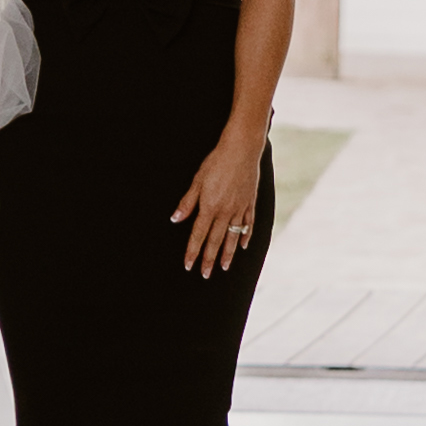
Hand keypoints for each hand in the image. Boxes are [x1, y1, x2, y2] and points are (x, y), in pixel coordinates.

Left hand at [173, 132, 262, 279]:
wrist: (242, 150)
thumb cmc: (216, 162)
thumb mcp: (197, 180)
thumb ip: (187, 202)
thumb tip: (175, 219)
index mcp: (209, 207)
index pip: (198, 235)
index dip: (192, 252)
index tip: (189, 266)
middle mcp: (225, 212)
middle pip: (215, 241)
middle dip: (209, 259)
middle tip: (205, 275)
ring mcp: (239, 209)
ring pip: (232, 237)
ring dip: (228, 254)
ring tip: (224, 267)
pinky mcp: (250, 203)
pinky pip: (248, 225)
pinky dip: (245, 236)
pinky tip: (243, 246)